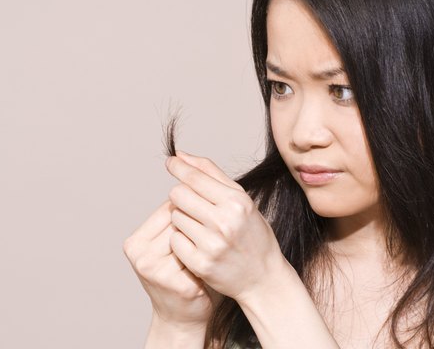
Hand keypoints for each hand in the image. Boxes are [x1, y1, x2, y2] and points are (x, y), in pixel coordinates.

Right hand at [123, 200, 216, 327]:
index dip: (191, 213)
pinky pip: (199, 255)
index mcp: (134, 242)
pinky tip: (212, 262)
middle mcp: (140, 255)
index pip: (169, 208)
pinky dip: (209, 256)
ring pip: (189, 235)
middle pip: (179, 220)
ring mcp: (156, 270)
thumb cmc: (181, 273)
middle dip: (198, 225)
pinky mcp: (176, 282)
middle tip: (206, 238)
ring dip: (205, 239)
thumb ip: (174, 217)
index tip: (200, 224)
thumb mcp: (169, 245)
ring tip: (209, 249)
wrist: (183, 315)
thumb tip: (190, 177)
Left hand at [164, 150, 287, 300]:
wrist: (263, 277)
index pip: (195, 178)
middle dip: (182, 196)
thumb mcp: (242, 200)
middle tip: (194, 205)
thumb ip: (212, 174)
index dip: (179, 168)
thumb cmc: (252, 234)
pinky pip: (175, 241)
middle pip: (178, 195)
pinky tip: (197, 244)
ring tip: (200, 227)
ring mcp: (212, 245)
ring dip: (182, 219)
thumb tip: (180, 155)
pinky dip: (182, 240)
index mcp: (237, 203)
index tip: (171, 162)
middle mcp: (224, 222)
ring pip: (175, 217)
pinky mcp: (200, 264)